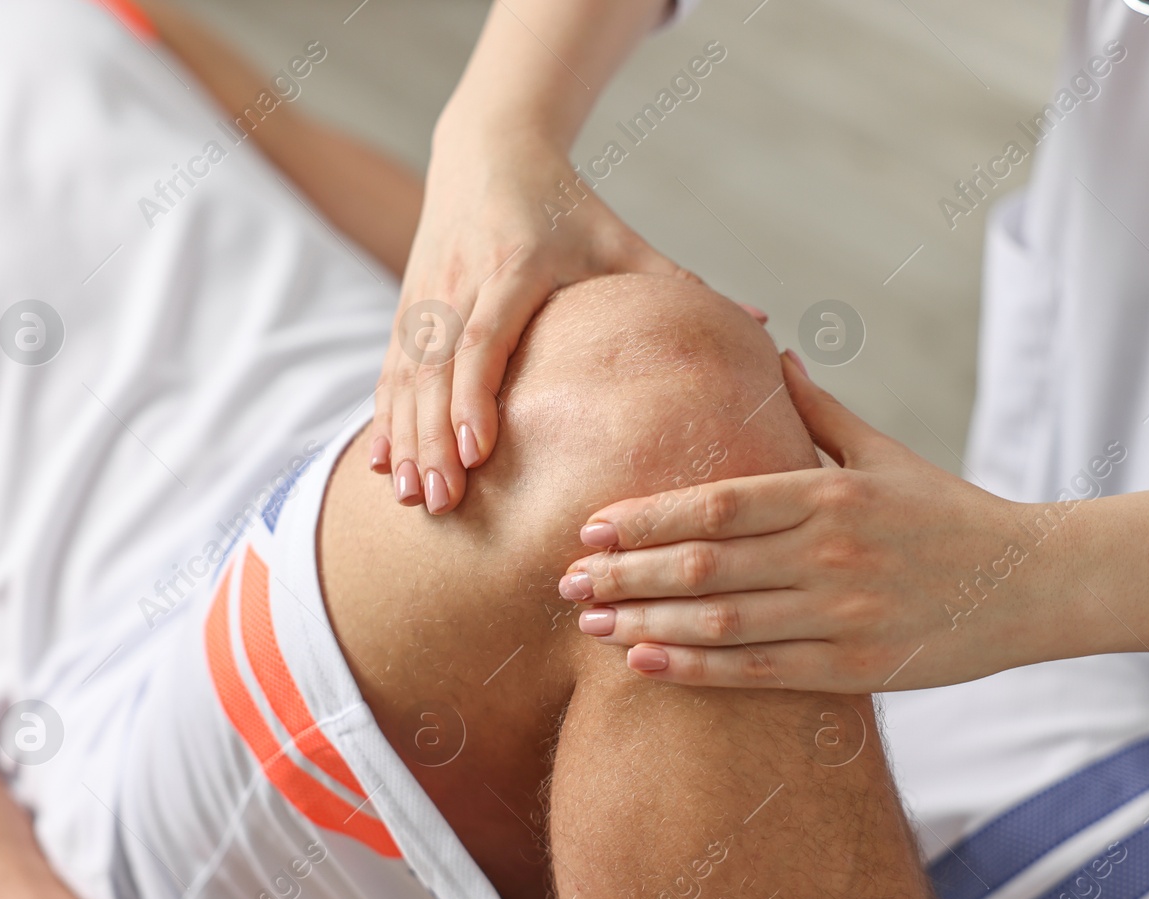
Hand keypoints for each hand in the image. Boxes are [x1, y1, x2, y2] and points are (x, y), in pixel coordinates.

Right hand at [370, 117, 690, 514]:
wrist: (490, 148)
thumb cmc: (567, 204)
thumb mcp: (621, 241)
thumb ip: (682, 285)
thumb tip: (765, 323)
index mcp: (516, 266)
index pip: (483, 336)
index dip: (473, 394)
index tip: (476, 450)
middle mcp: (462, 281)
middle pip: (435, 368)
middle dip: (433, 437)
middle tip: (444, 501)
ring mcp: (427, 293)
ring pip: (405, 373)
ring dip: (404, 436)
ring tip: (414, 498)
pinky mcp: (408, 304)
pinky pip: (389, 368)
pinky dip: (384, 417)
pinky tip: (383, 466)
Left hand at [557, 352, 1060, 691]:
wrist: (1031, 582)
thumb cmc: (949, 513)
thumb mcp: (886, 453)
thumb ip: (820, 412)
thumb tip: (773, 353)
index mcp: (830, 491)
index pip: (717, 502)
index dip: (646, 516)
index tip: (590, 525)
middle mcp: (830, 549)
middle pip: (704, 563)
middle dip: (624, 574)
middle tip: (564, 580)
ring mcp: (843, 611)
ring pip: (724, 620)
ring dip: (646, 624)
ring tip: (590, 626)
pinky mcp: (857, 666)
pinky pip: (761, 671)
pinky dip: (698, 668)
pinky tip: (647, 664)